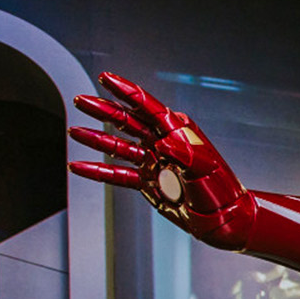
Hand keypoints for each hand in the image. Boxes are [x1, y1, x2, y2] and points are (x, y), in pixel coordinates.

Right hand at [69, 73, 257, 250]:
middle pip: (128, 121)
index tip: (106, 78)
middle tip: (81, 100)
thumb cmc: (222, 191)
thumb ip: (183, 153)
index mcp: (179, 133)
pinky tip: (79, 166)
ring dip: (97, 137)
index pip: (148, 107)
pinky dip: (98, 171)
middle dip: (104, 110)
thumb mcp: (206, 168)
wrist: (224, 220)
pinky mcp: (148, 182)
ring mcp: (154, 162)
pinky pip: (118, 174)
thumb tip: (162, 144)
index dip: (127, 92)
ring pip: (119, 146)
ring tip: (75, 130)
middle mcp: (164, 144)